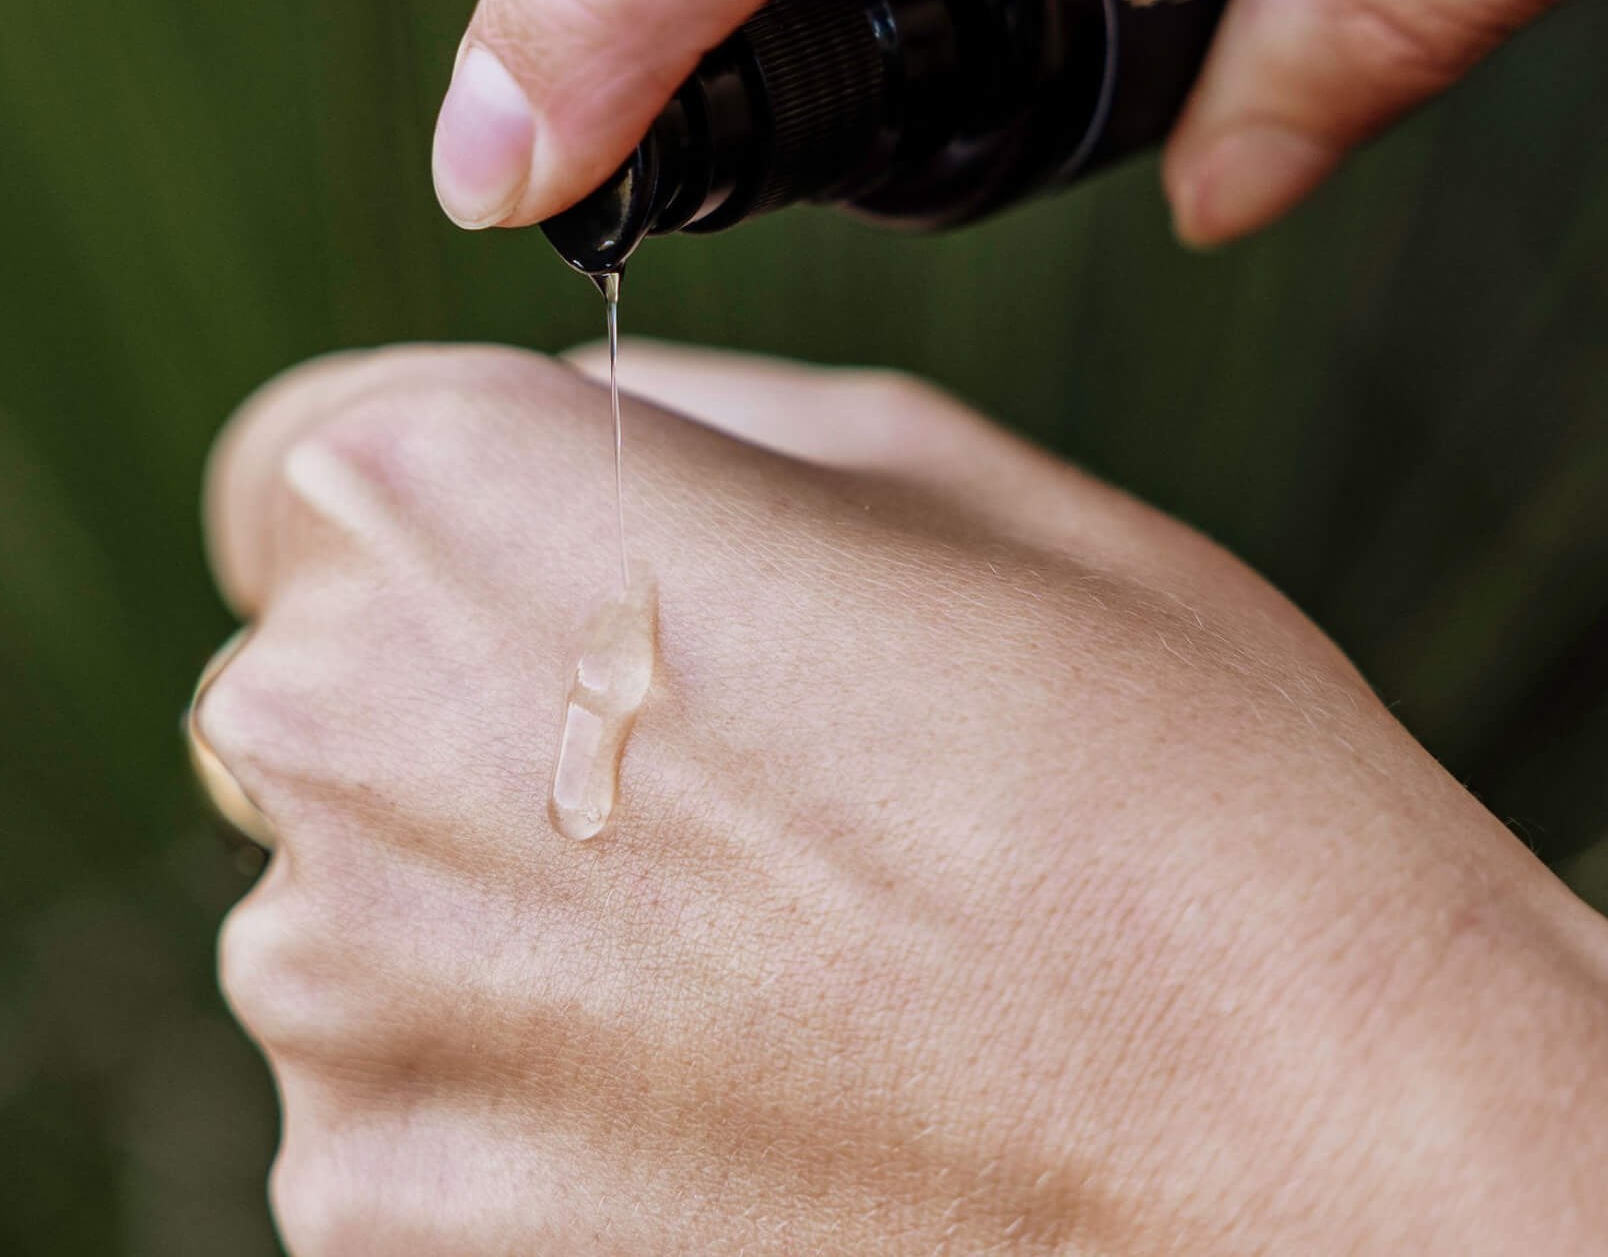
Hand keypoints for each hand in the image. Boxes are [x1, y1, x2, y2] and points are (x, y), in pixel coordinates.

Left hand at [198, 340, 1607, 1251]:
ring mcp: (341, 1025)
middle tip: (727, 772)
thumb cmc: (1156, 768)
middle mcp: (332, 745)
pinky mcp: (387, 1244)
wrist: (1306, 1155)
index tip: (570, 572)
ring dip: (505, 908)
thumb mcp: (934, 475)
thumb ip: (679, 431)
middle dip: (472, 698)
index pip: (301, 460)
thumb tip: (561, 448)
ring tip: (771, 955)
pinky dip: (530, 1093)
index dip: (442, 510)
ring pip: (358, 906)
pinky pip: (409, 1107)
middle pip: (321, 683)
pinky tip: (742, 1095)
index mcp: (454, 497)